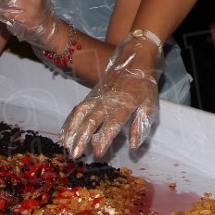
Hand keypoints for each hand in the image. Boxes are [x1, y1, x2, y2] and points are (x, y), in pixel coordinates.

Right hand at [61, 31, 162, 158]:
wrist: (134, 59)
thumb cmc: (144, 85)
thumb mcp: (149, 105)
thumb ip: (140, 125)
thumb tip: (133, 146)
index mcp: (124, 105)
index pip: (111, 125)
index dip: (104, 140)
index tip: (98, 154)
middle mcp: (107, 102)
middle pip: (91, 121)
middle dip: (81, 139)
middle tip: (76, 155)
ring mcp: (97, 97)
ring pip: (80, 114)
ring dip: (72, 130)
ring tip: (65, 146)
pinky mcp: (92, 95)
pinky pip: (78, 108)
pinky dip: (69, 121)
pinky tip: (64, 134)